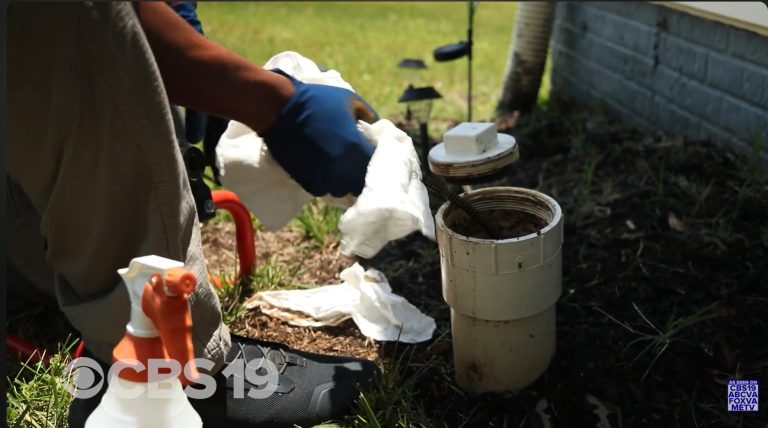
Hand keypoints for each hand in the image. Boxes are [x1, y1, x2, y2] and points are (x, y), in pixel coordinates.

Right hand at [261, 70, 377, 196]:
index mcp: (356, 148)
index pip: (375, 166)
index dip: (373, 161)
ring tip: (337, 168)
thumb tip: (375, 124)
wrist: (279, 108)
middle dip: (358, 174)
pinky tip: (321, 170)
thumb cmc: (316, 101)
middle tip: (353, 163)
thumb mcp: (349, 99)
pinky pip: (322, 189)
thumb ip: (367, 114)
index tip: (368, 154)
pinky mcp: (306, 181)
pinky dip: (324, 182)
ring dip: (341, 181)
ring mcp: (324, 177)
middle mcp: (342, 168)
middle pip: (359, 183)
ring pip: (341, 190)